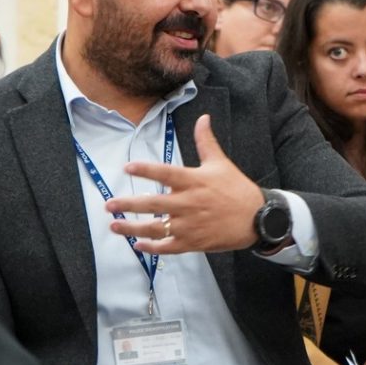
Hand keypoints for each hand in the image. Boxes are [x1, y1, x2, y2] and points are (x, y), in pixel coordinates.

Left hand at [104, 114, 262, 253]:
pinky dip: (152, 247)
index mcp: (194, 181)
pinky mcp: (193, 242)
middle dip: (128, 205)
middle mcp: (188, 203)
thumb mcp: (221, 163)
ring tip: (114, 226)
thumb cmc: (237, 189)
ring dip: (132, 228)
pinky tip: (138, 245)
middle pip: (153, 204)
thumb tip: (203, 117)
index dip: (145, 170)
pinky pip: (168, 246)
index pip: (165, 173)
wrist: (257, 219)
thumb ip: (206, 141)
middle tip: (109, 205)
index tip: (127, 168)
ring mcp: (189, 225)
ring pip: (156, 228)